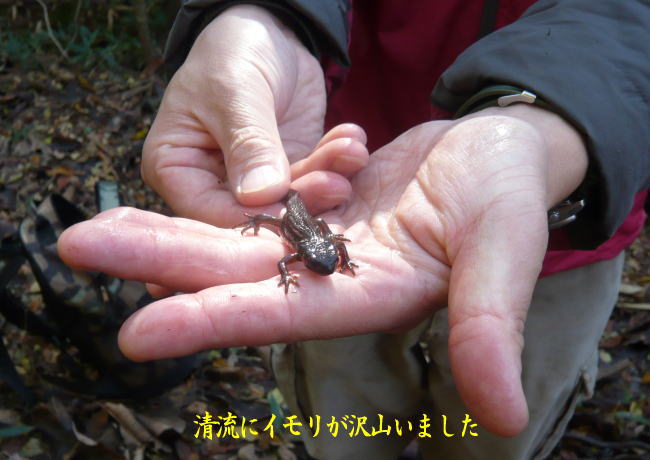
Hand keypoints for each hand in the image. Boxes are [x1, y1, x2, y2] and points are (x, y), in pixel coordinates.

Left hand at [58, 105, 586, 435]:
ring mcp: (326, 239)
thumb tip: (503, 416)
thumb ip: (490, 326)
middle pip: (236, 273)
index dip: (212, 321)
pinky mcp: (323, 205)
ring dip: (169, 231)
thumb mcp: (505, 251)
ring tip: (99, 226)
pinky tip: (164, 195)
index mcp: (372, 296)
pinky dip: (212, 204)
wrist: (509, 146)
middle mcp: (337, 275)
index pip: (280, 314)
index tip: (137, 331)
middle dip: (158, 262)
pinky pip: (255, 205)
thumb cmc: (514, 194)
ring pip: (234, 238)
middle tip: (81, 248)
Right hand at [142, 5, 364, 223]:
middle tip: (337, 185)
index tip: (290, 211)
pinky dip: (337, 163)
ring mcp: (254, 179)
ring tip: (352, 154)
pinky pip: (315, 176)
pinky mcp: (289, 168)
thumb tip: (261, 195)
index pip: (209, 210)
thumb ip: (249, 143)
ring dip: (327, 179)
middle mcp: (213, 181)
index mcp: (177, 167)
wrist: (267, 31)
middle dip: (300, 200)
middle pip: (256, 212)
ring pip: (292, 198)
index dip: (251, 217)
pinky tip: (354, 143)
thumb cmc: (233, 53)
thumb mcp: (235, 92)